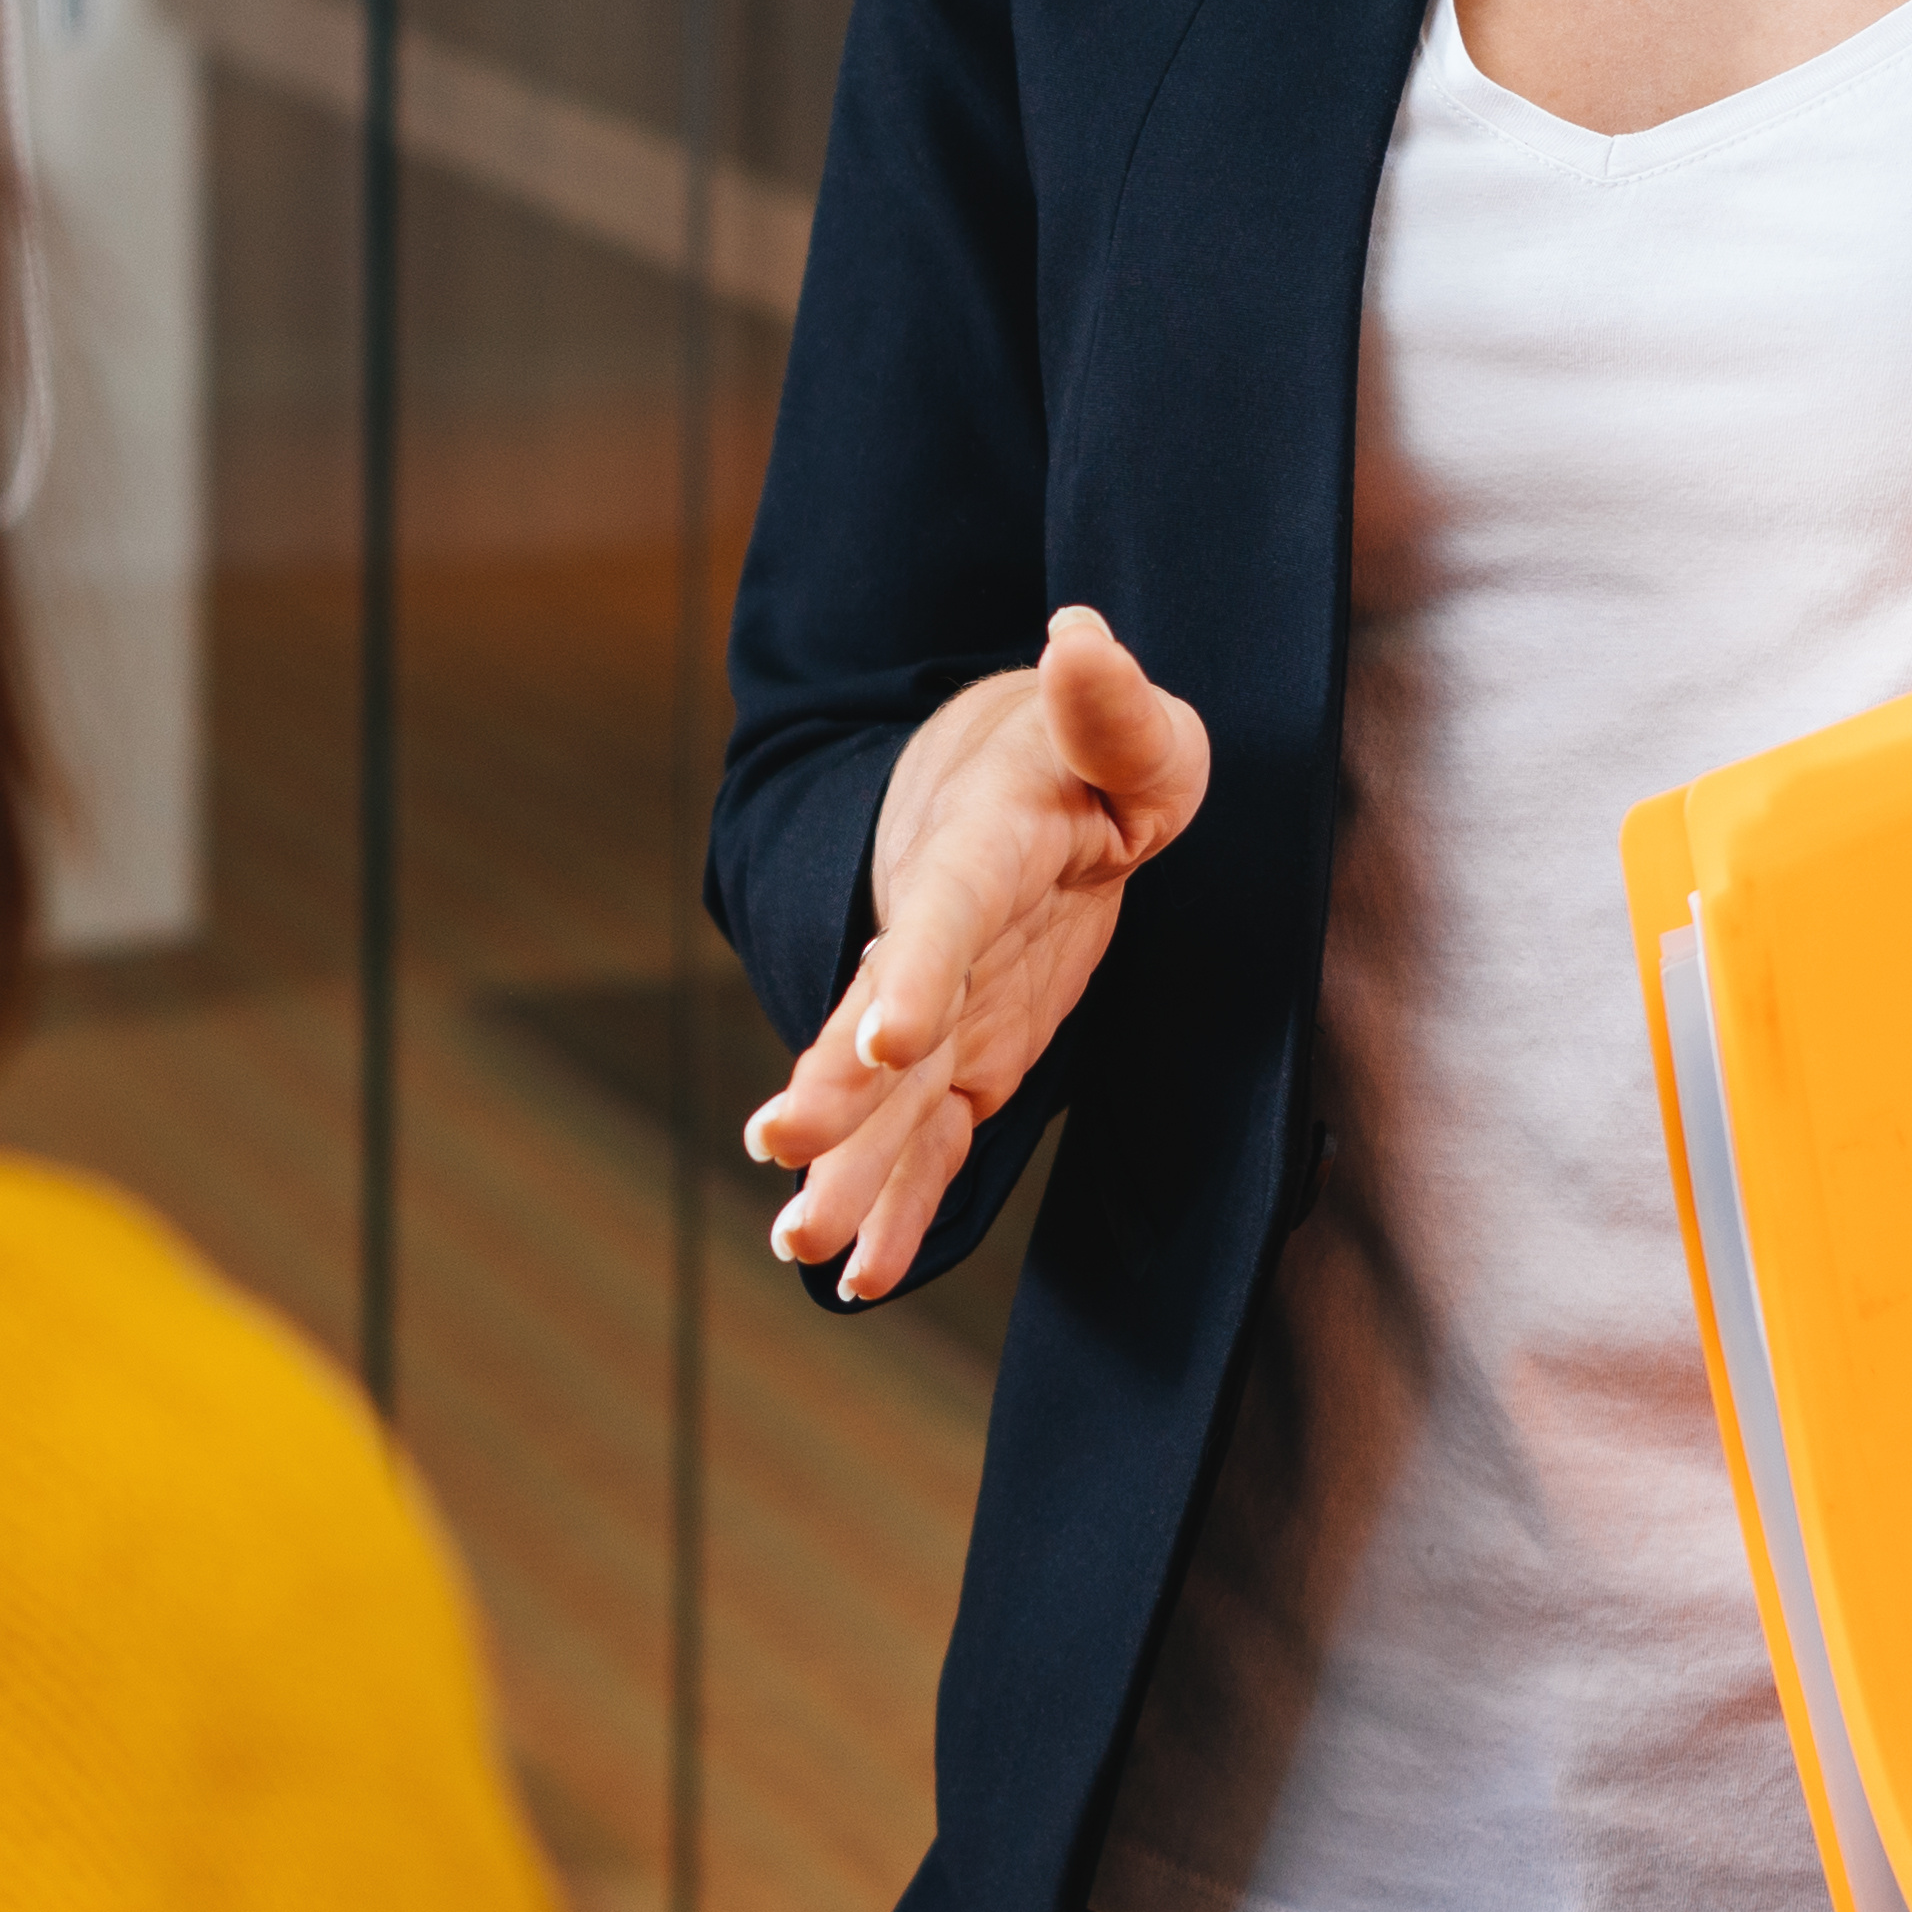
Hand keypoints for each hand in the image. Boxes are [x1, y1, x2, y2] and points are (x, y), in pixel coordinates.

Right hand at [737, 609, 1210, 1305]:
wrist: (1024, 782)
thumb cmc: (1090, 754)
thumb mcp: (1131, 727)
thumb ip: (1108, 703)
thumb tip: (1080, 636)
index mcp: (978, 848)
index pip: (942, 914)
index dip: (912, 972)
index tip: (883, 1035)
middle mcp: (939, 936)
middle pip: (880, 1019)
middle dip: (833, 1087)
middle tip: (780, 1146)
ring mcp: (945, 1008)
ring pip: (886, 1098)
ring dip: (846, 1167)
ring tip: (798, 1242)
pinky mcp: (967, 1059)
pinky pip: (927, 1142)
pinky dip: (895, 1205)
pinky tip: (860, 1275)